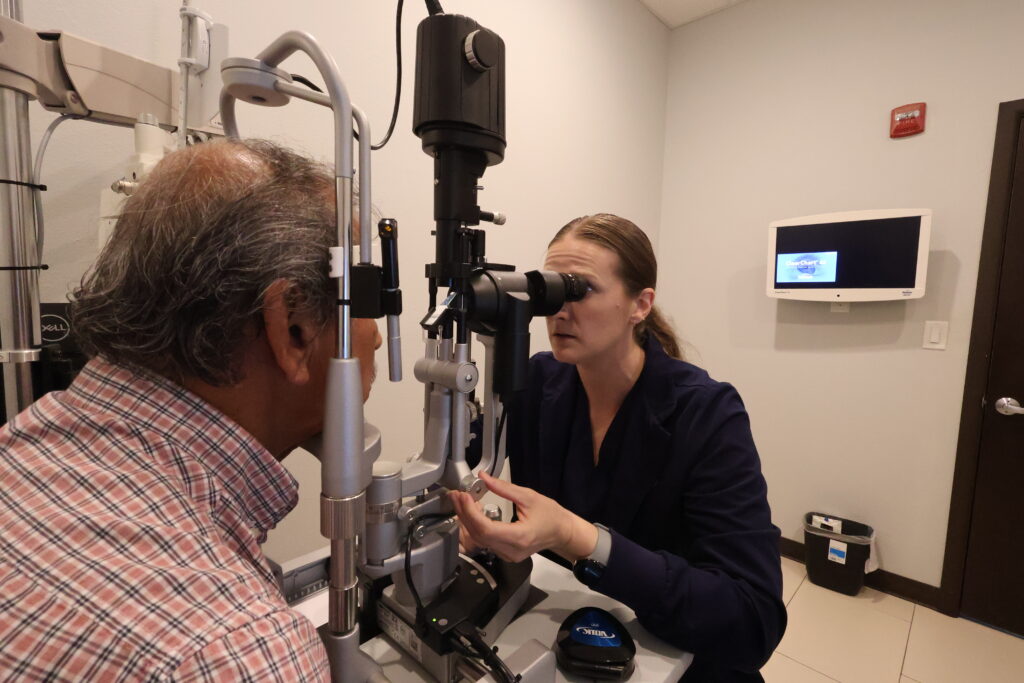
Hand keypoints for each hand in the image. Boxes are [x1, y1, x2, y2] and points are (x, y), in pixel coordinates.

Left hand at [449, 471, 597, 562]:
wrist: (562, 532)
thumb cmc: (550, 515)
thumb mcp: (528, 496)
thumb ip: (503, 488)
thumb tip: (483, 477)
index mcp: (519, 536)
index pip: (486, 528)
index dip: (470, 512)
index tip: (464, 496)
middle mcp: (511, 550)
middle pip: (478, 535)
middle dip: (464, 514)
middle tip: (457, 495)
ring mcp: (507, 555)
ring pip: (478, 540)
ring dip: (467, 520)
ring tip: (461, 502)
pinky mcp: (504, 554)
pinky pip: (484, 542)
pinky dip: (475, 527)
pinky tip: (471, 513)